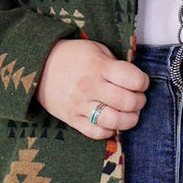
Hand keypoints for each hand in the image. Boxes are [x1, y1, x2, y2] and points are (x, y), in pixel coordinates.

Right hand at [35, 39, 150, 138]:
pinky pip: (97, 133)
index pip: (134, 80)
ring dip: (129, 120)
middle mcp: (90, 87)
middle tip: (137, 99)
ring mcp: (80, 105)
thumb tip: (136, 82)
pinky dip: (109, 130)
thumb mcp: (96, 50)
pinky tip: (111, 122)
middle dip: (139, 102)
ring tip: (128, 114)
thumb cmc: (73, 57)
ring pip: (114, 121)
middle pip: (128, 102)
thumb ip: (116, 65)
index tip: (140, 82)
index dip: (143, 82)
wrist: (38, 66)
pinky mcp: (72, 119)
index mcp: (98, 66)